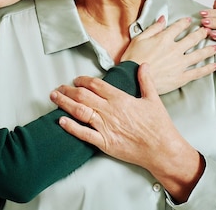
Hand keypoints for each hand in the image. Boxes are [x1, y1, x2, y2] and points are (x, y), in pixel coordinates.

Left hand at [50, 64, 203, 202]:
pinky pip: (84, 134)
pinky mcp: (104, 142)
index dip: (83, 80)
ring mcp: (105, 127)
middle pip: (83, 96)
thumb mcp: (153, 99)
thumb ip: (146, 81)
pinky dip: (71, 127)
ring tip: (54, 98)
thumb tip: (143, 66)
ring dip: (64, 103)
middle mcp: (109, 111)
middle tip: (58, 88)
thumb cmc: (158, 126)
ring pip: (80, 111)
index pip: (95, 84)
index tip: (76, 79)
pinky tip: (61, 121)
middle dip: (68, 90)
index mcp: (120, 98)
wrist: (162, 149)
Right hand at [120, 16, 215, 93]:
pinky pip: (198, 72)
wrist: (131, 78)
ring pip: (199, 54)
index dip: (186, 22)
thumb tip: (162, 18)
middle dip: (202, 33)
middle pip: (193, 39)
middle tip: (208, 31)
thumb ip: (153, 28)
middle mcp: (174, 49)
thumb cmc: (132, 59)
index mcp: (164, 39)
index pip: (179, 27)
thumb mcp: (139, 39)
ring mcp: (180, 64)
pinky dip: (208, 68)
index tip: (190, 20)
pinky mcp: (181, 77)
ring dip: (209, 49)